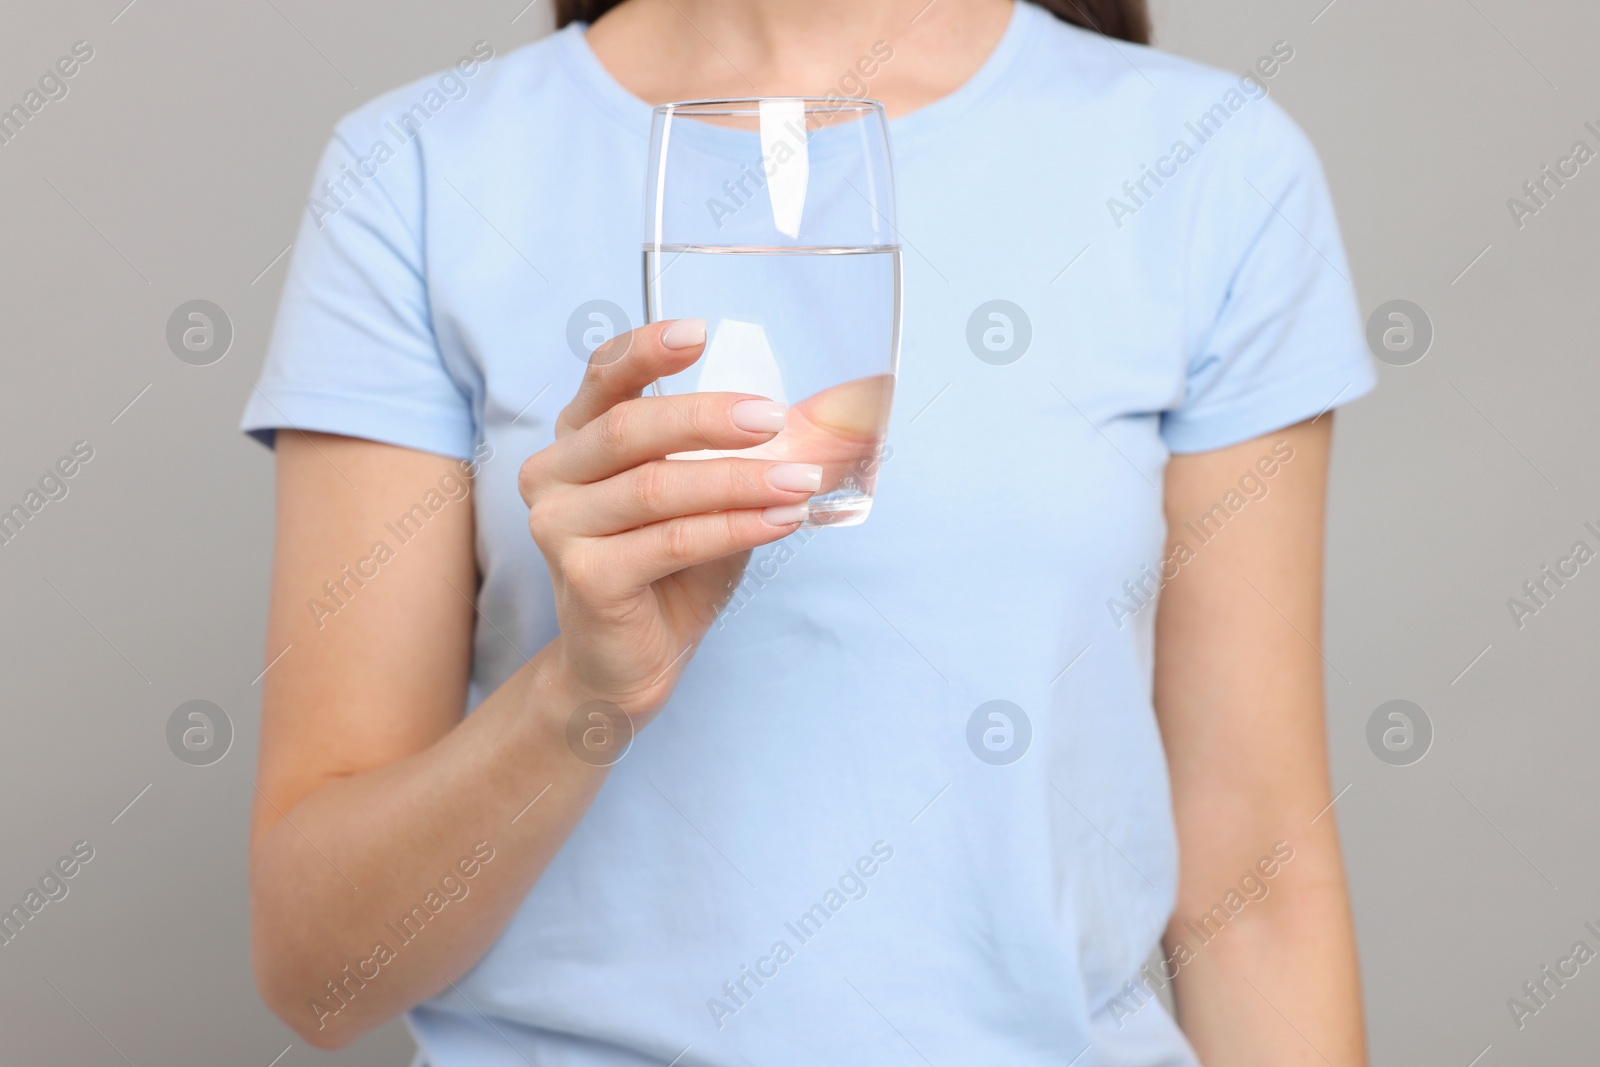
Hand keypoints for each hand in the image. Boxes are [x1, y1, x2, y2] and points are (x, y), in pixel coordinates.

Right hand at [518, 319, 819, 716]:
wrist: (630, 660)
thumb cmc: (672, 566)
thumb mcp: (714, 491)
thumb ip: (754, 448)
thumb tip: (852, 403)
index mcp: (579, 436)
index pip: (603, 375)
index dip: (646, 349)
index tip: (700, 333)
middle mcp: (554, 473)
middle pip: (629, 428)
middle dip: (707, 418)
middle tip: (773, 418)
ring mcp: (558, 526)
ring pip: (656, 488)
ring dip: (737, 481)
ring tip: (800, 482)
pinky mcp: (583, 577)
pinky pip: (670, 541)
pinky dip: (733, 528)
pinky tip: (779, 520)